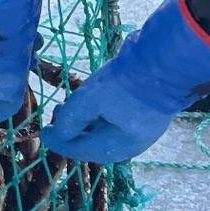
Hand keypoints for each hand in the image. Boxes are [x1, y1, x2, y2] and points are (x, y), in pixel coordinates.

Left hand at [41, 0, 209, 161]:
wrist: (166, 60)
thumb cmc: (127, 83)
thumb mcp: (92, 99)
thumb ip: (71, 119)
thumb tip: (56, 135)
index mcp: (121, 146)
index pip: (82, 151)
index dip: (60, 142)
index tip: (43, 133)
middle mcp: (132, 143)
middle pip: (94, 144)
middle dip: (72, 134)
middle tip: (55, 120)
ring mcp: (141, 127)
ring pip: (105, 132)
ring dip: (84, 123)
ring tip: (69, 108)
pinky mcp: (145, 111)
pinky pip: (115, 121)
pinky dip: (98, 115)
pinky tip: (90, 103)